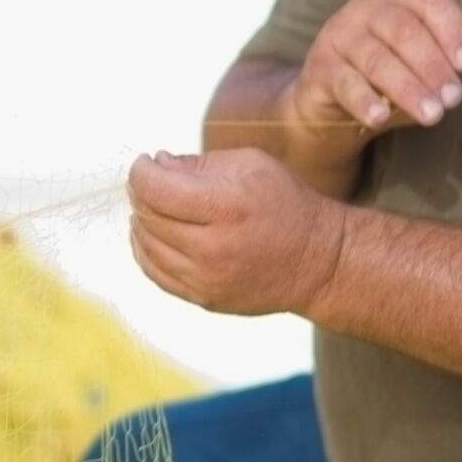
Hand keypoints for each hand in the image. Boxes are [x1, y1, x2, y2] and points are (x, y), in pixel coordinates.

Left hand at [127, 149, 346, 316]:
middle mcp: (213, 248)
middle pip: (148, 216)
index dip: (140, 171)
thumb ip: (199, 163)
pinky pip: (155, 273)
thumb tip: (157, 163)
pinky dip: (145, 249)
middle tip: (150, 180)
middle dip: (141, 192)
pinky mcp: (204, 299)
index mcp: (227, 207)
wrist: (320, 263)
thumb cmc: (286, 203)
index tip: (145, 162)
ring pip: (145, 246)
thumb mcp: (251, 165)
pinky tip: (154, 233)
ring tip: (154, 205)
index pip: (155, 189)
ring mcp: (207, 279)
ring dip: (141, 220)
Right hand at [293, 0, 461, 135]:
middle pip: (403, 31)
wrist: (332, 102)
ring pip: (377, 59)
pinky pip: (346, 83)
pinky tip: (381, 117)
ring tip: (431, 114)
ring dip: (408, 88)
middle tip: (453, 98)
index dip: (452, 30)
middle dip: (433, 66)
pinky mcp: (320, 68)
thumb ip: (447, 56)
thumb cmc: (387, 77)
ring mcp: (338, 36)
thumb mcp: (420, 62)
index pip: (429, 2)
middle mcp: (365, 10)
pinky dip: (365, 101)